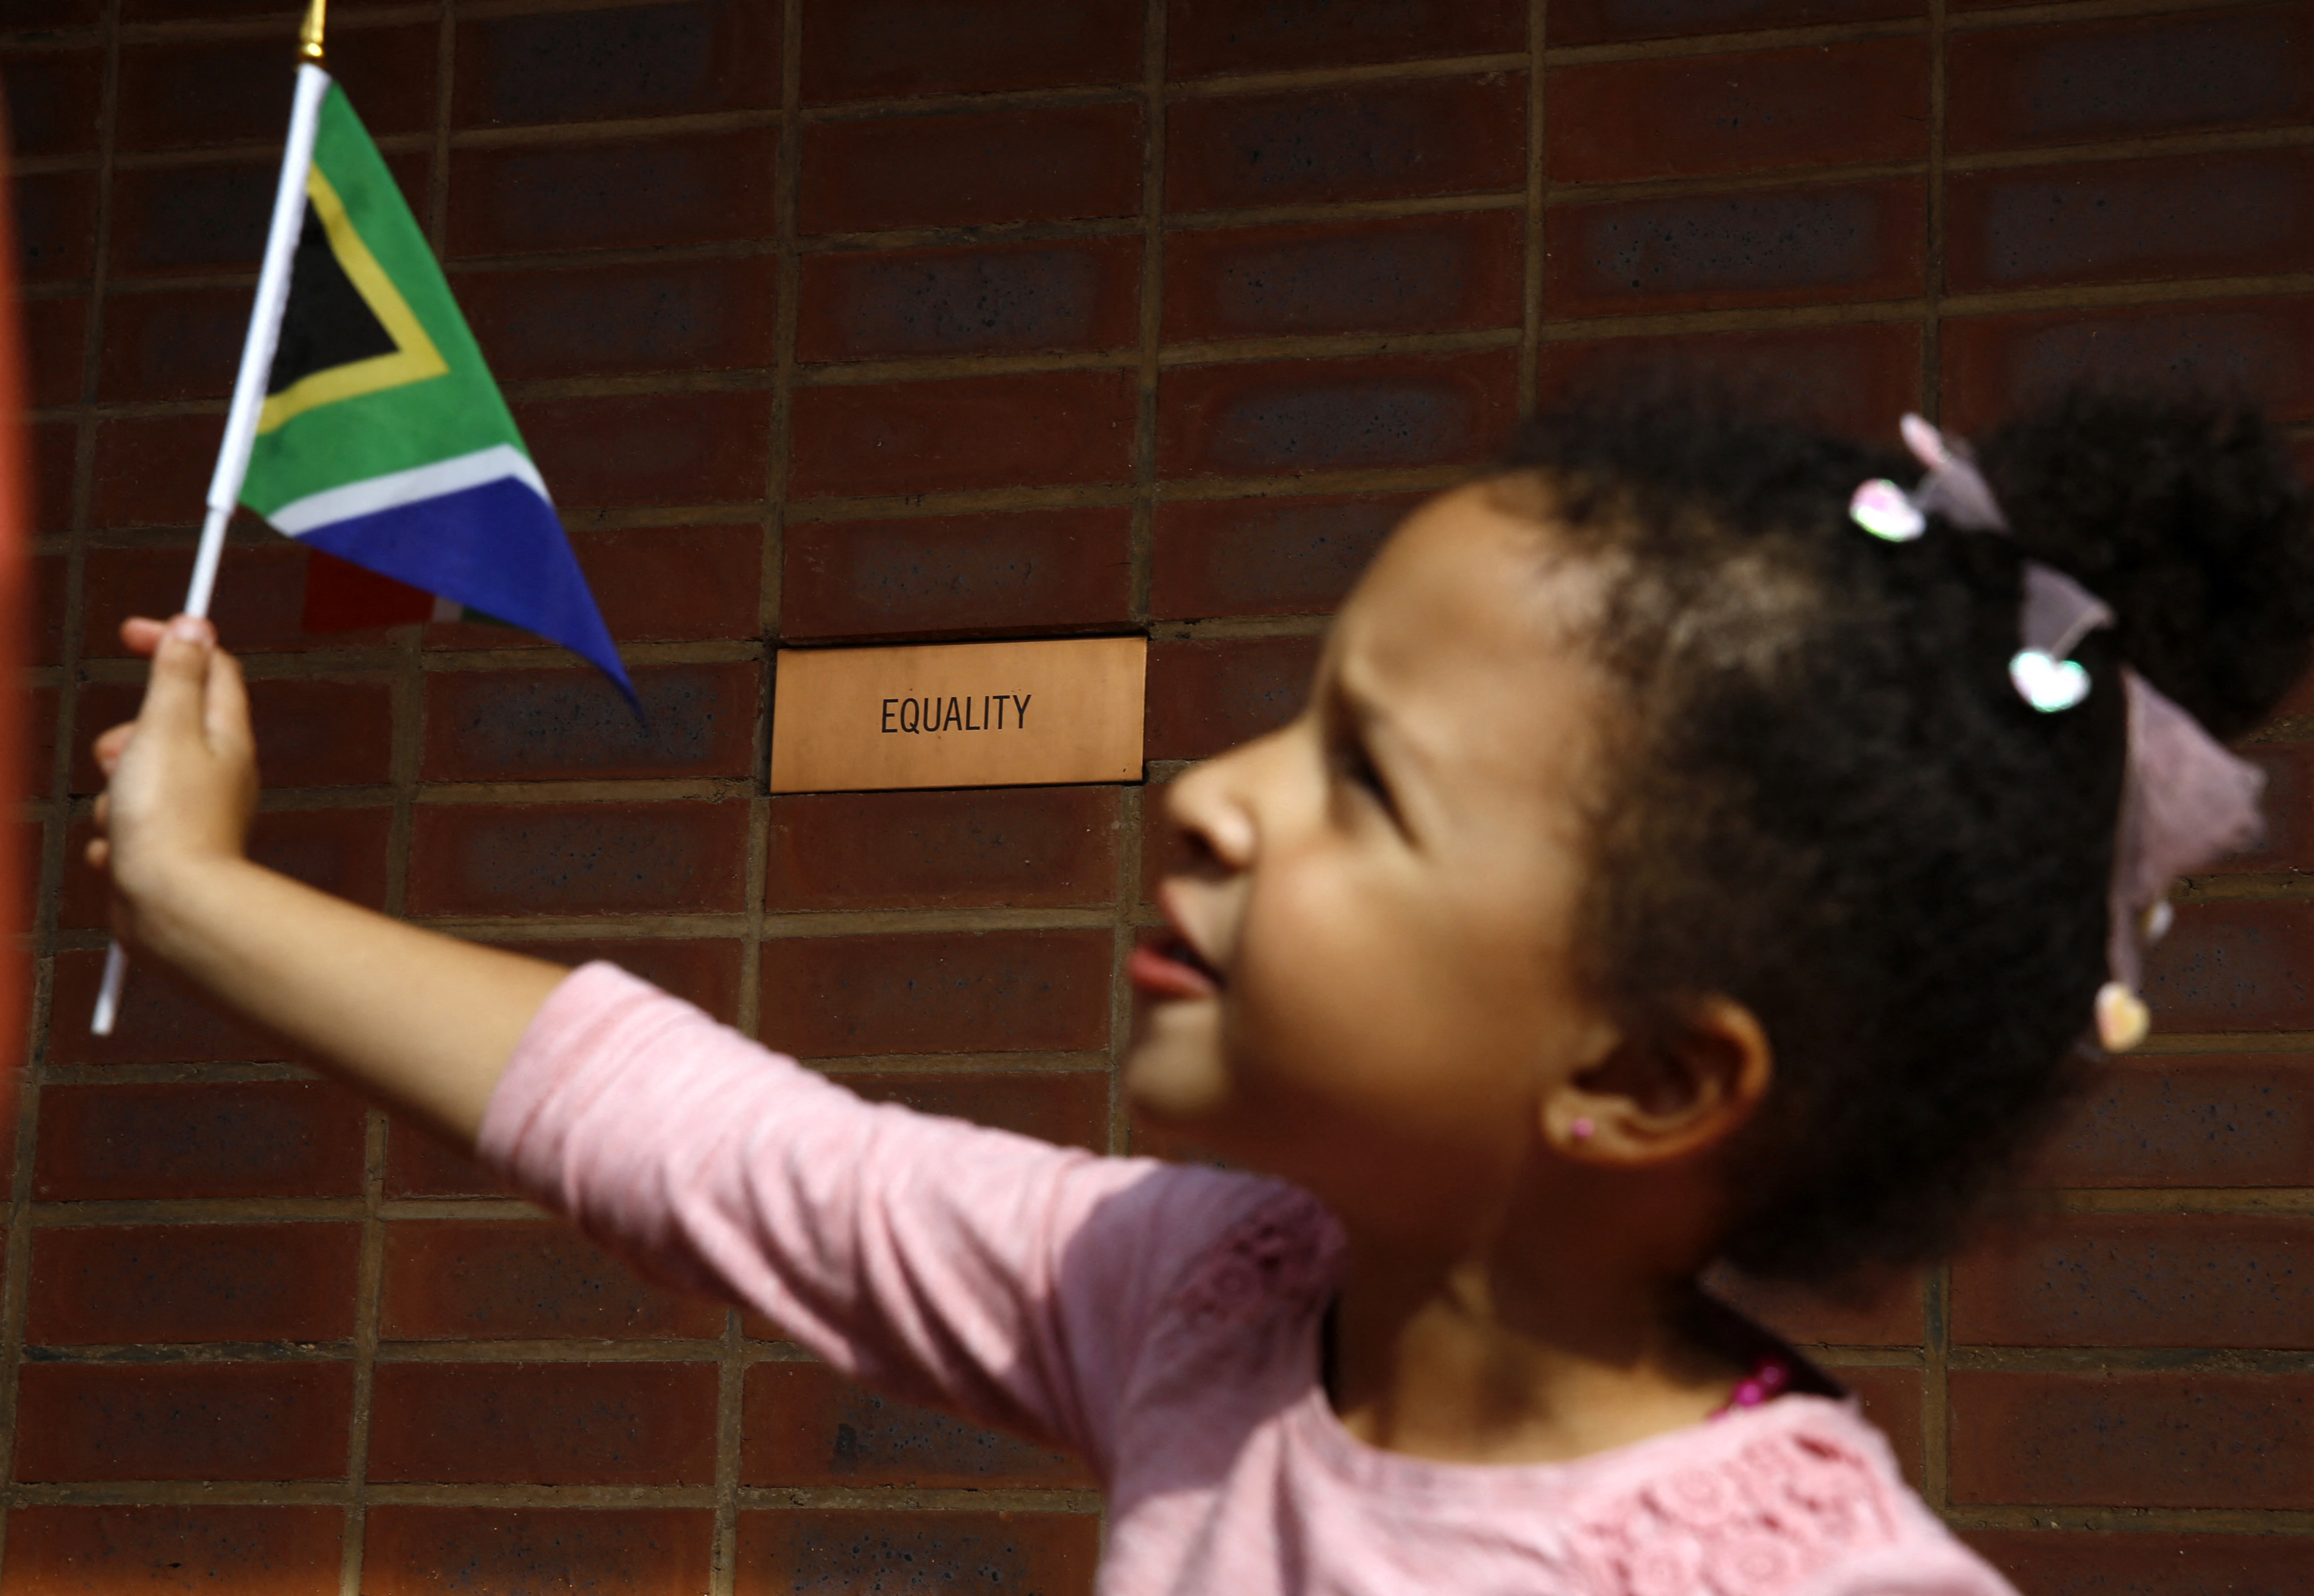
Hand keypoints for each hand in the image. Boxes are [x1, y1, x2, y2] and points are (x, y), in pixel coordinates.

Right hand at [87, 615, 260, 946]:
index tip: (130, 631)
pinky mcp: (170, 853)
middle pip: (161, 728)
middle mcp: (219, 774)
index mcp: (227, 738)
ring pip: (132, 782)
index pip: (212, 668)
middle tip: (119, 759)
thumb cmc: (168, 819)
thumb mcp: (166, 729)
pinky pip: (125, 831)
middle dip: (123, 737)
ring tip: (123, 820)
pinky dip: (113, 839)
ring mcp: (194, 815)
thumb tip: (195, 626)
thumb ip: (177, 677)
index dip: (173, 641)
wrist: (172, 910)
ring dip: (112, 797)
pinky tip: (121, 855)